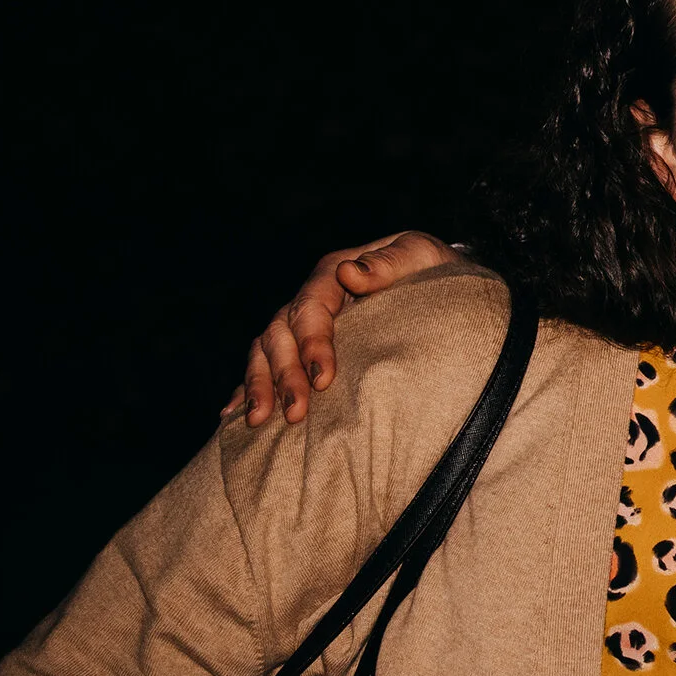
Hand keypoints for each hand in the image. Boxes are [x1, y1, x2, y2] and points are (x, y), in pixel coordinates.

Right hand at [224, 231, 464, 424]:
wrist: (442, 283)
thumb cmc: (434, 268)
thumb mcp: (420, 254)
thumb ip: (390, 262)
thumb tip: (350, 272)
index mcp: (335, 273)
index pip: (311, 308)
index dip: (312, 343)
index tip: (323, 378)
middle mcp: (311, 299)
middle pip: (281, 333)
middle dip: (283, 375)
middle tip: (295, 413)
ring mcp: (302, 325)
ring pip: (266, 352)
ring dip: (260, 385)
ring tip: (257, 421)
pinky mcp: (302, 349)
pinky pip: (265, 367)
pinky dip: (247, 389)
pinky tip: (232, 416)